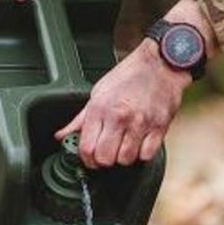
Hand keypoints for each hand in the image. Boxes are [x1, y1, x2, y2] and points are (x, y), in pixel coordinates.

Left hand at [54, 39, 190, 167]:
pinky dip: (143, 154)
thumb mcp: (99, 92)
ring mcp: (140, 123)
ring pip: (126, 159)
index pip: (87, 148)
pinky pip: (147, 155)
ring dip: (124, 157)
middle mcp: (119, 116)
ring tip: (125, 145)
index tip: (91, 159)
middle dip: (105, 160)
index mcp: (100, 108)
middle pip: (105, 158)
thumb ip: (81, 119)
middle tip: (109, 152)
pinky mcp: (159, 127)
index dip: (87, 159)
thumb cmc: (130, 76)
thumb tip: (63, 135)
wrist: (161, 64)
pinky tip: (140, 143)